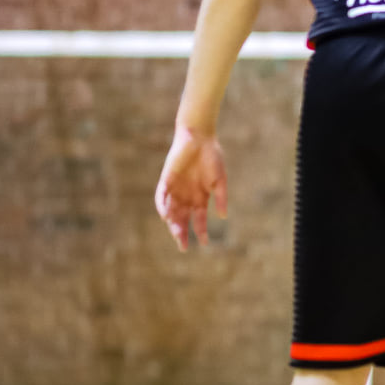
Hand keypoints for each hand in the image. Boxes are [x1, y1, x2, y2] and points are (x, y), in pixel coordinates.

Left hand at [155, 124, 227, 250]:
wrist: (199, 137)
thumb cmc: (212, 157)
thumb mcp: (220, 181)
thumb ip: (221, 198)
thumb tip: (223, 217)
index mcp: (200, 197)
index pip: (198, 219)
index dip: (201, 232)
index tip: (205, 243)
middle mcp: (186, 195)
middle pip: (182, 219)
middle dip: (182, 233)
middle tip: (183, 247)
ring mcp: (175, 189)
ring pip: (171, 211)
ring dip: (172, 223)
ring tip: (176, 233)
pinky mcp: (166, 180)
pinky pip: (161, 196)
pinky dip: (162, 206)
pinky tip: (165, 216)